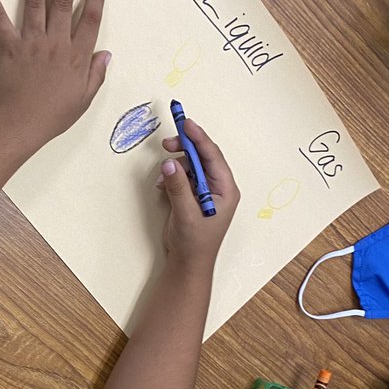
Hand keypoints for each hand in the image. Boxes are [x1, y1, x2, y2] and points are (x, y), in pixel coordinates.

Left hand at [0, 0, 109, 152]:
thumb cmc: (51, 117)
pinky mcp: (8, 46)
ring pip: (35, 2)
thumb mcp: (83, 100)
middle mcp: (56, 44)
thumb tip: (106, 54)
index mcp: (76, 58)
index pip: (89, 22)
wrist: (18, 125)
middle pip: (63, 3)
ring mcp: (31, 42)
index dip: (94, 0)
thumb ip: (96, 75)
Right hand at [157, 121, 238, 269]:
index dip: (199, 139)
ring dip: (175, 165)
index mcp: (226, 190)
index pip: (213, 156)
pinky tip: (162, 185)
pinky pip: (183, 176)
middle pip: (203, 156)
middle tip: (167, 144)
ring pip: (191, 165)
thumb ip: (179, 188)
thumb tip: (170, 165)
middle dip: (185, 149)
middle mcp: (218, 187)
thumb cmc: (195, 243)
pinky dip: (172, 176)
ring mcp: (206, 190)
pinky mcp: (193, 195)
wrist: (188, 263)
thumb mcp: (186, 214)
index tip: (186, 124)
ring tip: (163, 177)